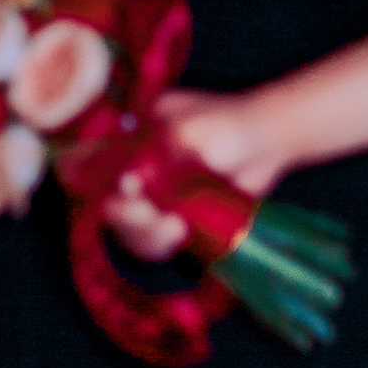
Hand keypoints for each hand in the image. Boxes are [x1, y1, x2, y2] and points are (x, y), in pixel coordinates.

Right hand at [100, 88, 276, 261]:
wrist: (273, 140)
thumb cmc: (233, 125)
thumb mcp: (191, 131)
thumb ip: (158, 155)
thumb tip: (128, 184)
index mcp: (137, 133)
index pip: (94, 162)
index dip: (94, 182)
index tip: (123, 192)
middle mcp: (141, 163)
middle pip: (109, 201)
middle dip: (126, 214)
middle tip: (150, 213)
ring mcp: (158, 191)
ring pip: (129, 226)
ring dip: (145, 232)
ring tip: (177, 226)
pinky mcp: (176, 214)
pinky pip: (153, 239)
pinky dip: (160, 242)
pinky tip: (182, 232)